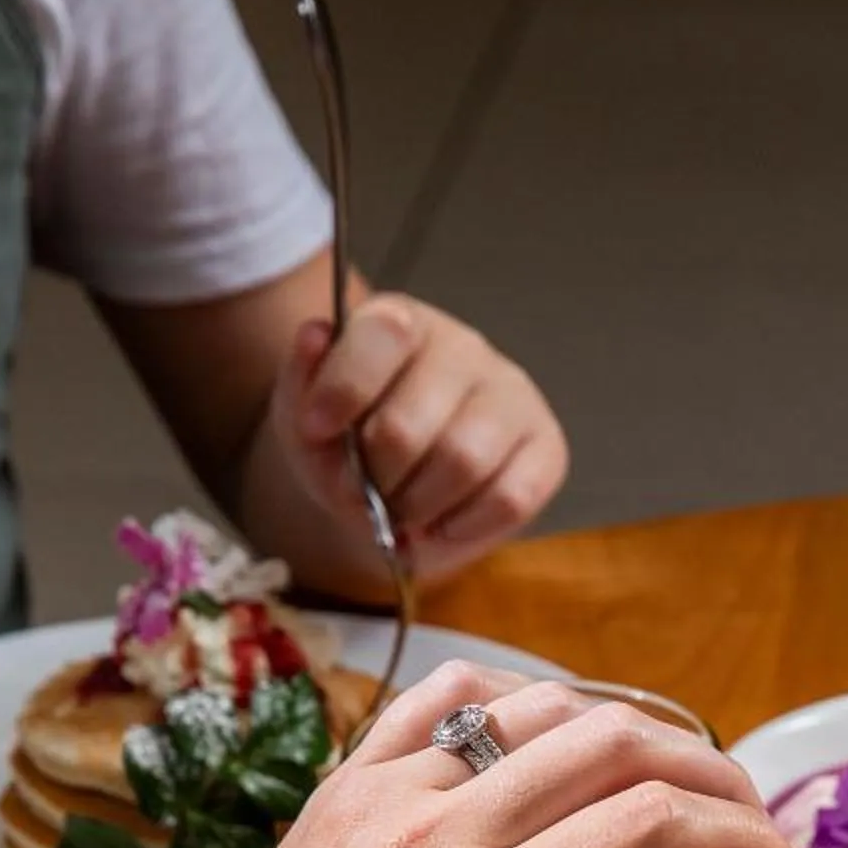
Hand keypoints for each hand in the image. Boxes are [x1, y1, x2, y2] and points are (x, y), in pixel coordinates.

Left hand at [102, 663, 817, 847]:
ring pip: (544, 705)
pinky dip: (526, 705)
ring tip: (674, 796)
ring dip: (634, 736)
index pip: (655, 829)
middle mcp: (435, 834)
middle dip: (714, 780)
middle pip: (617, 745)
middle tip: (755, 839)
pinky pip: (451, 700)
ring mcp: (382, 796)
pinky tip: (558, 748)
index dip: (750, 842)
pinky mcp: (344, 787)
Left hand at [269, 295, 569, 585]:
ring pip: (465, 462)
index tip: (315, 430)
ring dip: (418, 507)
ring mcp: (513, 397)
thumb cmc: (350, 442)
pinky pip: (509, 497)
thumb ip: (301, 380)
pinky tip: (443, 522)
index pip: (383, 336)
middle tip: (366, 495)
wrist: (395, 486)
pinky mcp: (547, 448)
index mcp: (402, 323)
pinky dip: (464, 525)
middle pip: (410, 424)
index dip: (343, 390)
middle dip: (375, 477)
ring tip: (402, 513)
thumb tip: (314, 337)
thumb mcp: (303, 414)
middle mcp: (466, 349)